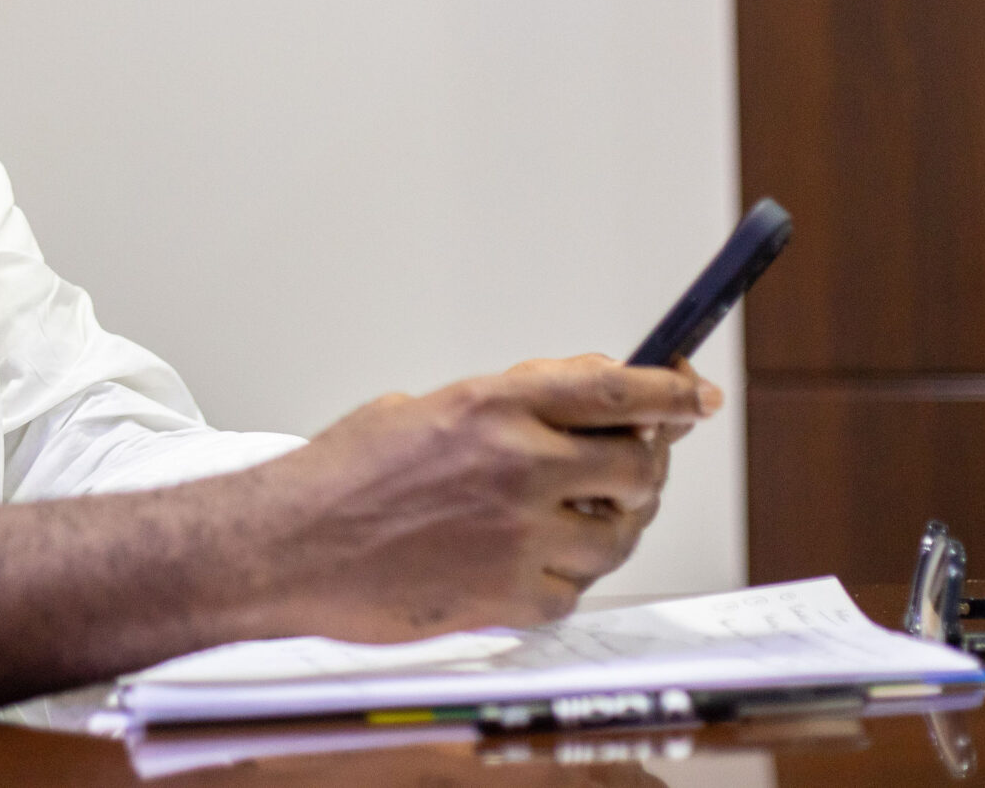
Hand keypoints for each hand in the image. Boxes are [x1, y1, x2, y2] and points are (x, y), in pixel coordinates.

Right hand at [245, 354, 718, 640]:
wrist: (288, 545)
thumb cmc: (343, 475)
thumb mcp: (428, 407)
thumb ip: (508, 406)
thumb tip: (577, 405)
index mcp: (496, 405)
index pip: (619, 388)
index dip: (672, 390)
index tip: (696, 392)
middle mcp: (518, 465)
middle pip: (639, 466)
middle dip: (647, 466)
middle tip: (633, 466)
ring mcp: (518, 536)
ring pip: (618, 535)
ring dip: (609, 525)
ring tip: (575, 518)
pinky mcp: (508, 597)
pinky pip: (574, 590)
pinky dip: (564, 577)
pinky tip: (532, 561)